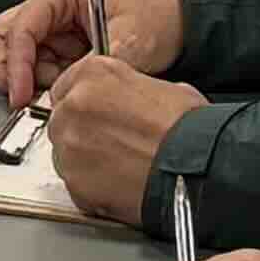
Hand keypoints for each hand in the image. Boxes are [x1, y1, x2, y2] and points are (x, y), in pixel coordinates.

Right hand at [0, 0, 184, 111]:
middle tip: (22, 100)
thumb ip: (94, 67)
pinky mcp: (58, 48)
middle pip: (2, 38)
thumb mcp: (128, 41)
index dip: (16, 65)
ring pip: (15, 57)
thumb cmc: (156, 17)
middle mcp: (48, 6)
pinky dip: (44, 86)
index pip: (21, 28)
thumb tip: (66, 94)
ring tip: (60, 93)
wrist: (178, 23)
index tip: (21, 95)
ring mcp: (50, 28)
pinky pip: (36, 70)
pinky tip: (67, 91)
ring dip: (30, 81)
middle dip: (9, 72)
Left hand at [44, 54, 207, 222]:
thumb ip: (127, 89)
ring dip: (85, 158)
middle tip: (114, 142)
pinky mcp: (74, 182)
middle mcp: (72, 107)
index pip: (67, 86)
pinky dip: (92, 186)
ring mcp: (69, 147)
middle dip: (83, 131)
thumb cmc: (187, 128)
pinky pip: (76, 182)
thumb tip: (125, 99)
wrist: (196, 167)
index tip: (98, 114)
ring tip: (120, 165)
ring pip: (65, 153)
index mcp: (92, 74)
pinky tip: (119, 183)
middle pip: (63, 119)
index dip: (87, 103)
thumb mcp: (161, 86)